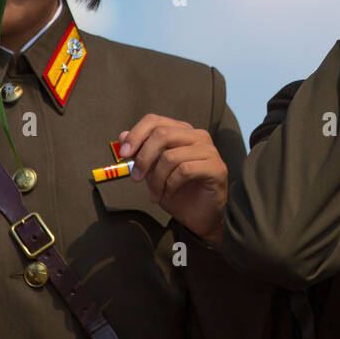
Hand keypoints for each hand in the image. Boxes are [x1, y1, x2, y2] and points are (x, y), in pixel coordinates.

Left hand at [119, 116, 227, 244]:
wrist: (198, 217)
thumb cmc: (179, 193)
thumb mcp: (153, 171)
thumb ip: (141, 152)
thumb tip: (123, 135)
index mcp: (182, 132)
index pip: (155, 121)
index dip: (136, 135)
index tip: (124, 154)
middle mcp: (198, 137)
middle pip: (162, 134)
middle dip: (143, 158)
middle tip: (136, 177)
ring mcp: (209, 151)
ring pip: (171, 156)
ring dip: (156, 179)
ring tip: (154, 193)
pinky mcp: (216, 168)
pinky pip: (185, 170)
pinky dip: (171, 184)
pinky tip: (170, 193)